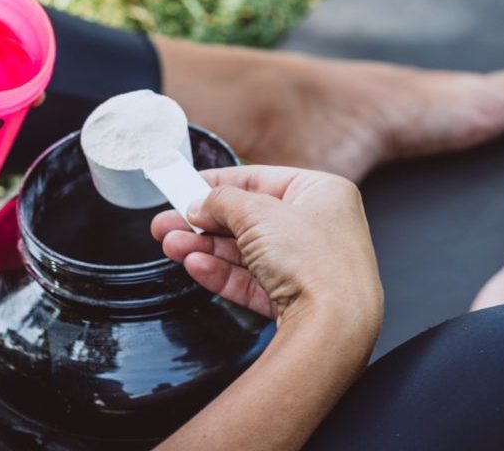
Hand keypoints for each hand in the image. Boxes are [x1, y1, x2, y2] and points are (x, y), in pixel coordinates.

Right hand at [150, 165, 381, 333]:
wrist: (334, 324)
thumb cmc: (315, 261)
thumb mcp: (257, 212)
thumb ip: (221, 201)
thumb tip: (201, 203)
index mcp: (321, 194)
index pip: (259, 180)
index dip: (218, 183)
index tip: (187, 186)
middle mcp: (317, 228)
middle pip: (246, 219)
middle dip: (203, 222)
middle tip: (169, 220)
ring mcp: (306, 266)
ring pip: (243, 252)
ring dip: (204, 247)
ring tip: (172, 244)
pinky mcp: (294, 299)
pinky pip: (250, 281)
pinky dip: (220, 272)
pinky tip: (194, 265)